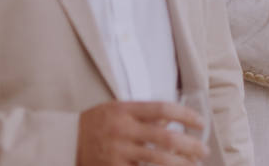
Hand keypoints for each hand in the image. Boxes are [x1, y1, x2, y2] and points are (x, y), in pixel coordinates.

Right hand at [76, 100, 206, 165]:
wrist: (64, 142)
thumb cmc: (95, 124)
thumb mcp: (116, 109)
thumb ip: (143, 114)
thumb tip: (173, 119)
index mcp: (124, 110)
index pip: (162, 108)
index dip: (185, 116)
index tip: (200, 123)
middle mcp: (122, 130)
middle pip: (165, 137)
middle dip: (189, 145)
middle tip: (204, 151)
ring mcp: (118, 152)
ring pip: (158, 160)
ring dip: (180, 164)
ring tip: (194, 165)